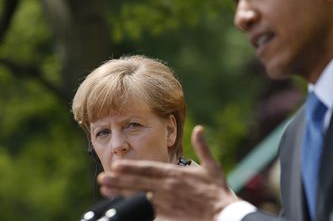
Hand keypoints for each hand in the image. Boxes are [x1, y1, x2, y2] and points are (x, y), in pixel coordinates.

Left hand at [97, 125, 238, 220]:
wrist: (222, 214)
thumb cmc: (217, 190)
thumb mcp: (212, 166)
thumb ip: (202, 146)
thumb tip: (199, 128)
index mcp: (175, 175)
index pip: (149, 169)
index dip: (131, 167)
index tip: (117, 164)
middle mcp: (167, 188)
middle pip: (138, 183)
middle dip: (119, 180)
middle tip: (102, 178)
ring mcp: (165, 203)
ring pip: (138, 197)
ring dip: (120, 193)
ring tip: (105, 190)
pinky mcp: (167, 216)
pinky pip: (146, 211)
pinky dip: (134, 209)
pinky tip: (122, 207)